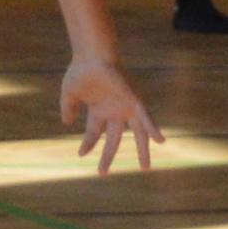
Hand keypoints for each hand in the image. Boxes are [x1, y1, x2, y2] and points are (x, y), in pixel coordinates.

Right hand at [56, 54, 161, 170]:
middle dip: (108, 156)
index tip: (81, 154)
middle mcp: (114, 112)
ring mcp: (125, 107)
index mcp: (99, 111)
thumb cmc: (80, 70)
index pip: (93, 134)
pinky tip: (160, 141)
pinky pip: (146, 117)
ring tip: (145, 168)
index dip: (88, 145)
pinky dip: (153, 129)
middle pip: (113, 140)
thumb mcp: (69, 94)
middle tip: (102, 173)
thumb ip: (68, 108)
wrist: (92, 55)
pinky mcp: (134, 100)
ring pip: (137, 134)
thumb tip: (66, 122)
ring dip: (142, 150)